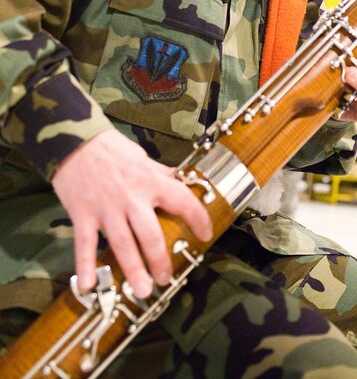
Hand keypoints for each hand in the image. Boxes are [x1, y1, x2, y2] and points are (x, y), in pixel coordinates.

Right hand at [52, 129, 212, 298]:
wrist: (76, 142)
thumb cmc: (111, 148)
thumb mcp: (143, 158)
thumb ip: (160, 174)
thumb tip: (181, 179)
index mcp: (151, 181)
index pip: (182, 201)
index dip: (198, 218)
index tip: (205, 234)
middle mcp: (132, 198)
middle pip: (150, 234)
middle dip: (160, 259)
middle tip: (165, 279)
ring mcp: (107, 209)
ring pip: (123, 244)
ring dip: (133, 269)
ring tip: (142, 290)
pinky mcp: (83, 215)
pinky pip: (86, 244)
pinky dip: (86, 265)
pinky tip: (89, 286)